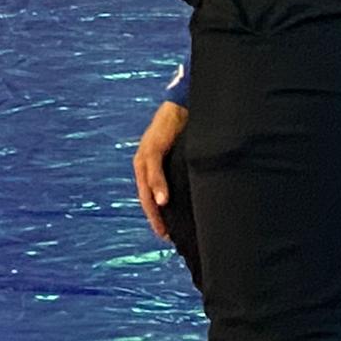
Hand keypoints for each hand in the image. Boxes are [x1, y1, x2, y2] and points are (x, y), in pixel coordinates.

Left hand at [132, 100, 187, 240]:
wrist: (181, 105)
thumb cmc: (183, 131)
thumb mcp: (181, 156)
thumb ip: (180, 173)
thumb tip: (196, 193)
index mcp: (149, 165)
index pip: (149, 196)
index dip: (156, 215)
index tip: (165, 234)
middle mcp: (144, 161)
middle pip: (145, 195)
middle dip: (153, 216)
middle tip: (163, 235)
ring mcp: (146, 153)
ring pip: (146, 185)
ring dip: (154, 206)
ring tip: (162, 226)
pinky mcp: (153, 145)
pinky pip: (153, 168)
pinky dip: (158, 185)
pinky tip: (164, 200)